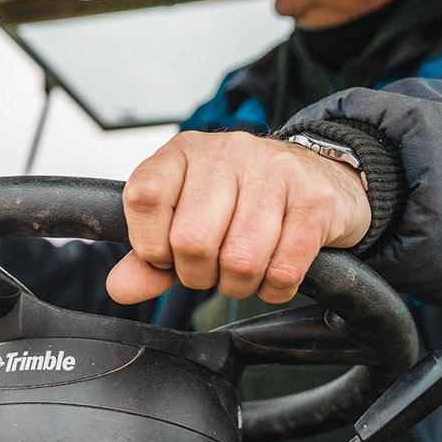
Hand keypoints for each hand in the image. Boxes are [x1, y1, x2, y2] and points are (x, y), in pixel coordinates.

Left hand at [106, 131, 371, 305]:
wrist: (323, 177)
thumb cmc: (246, 200)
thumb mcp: (188, 218)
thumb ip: (150, 256)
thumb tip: (119, 288)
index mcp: (185, 152)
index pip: (143, 197)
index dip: (150, 244)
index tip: (166, 256)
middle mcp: (227, 152)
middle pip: (192, 240)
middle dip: (198, 274)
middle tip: (211, 269)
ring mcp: (274, 172)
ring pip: (239, 260)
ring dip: (238, 285)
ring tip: (243, 272)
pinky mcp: (314, 201)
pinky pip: (283, 270)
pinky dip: (274, 289)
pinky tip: (274, 274)